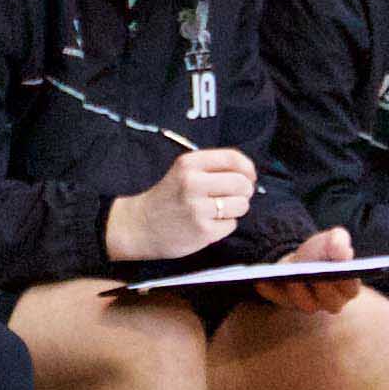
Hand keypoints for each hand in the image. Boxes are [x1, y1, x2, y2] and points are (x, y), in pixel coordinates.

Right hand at [103, 145, 253, 265]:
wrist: (139, 226)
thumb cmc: (168, 198)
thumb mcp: (183, 172)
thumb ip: (212, 169)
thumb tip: (249, 175)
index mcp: (189, 164)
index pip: (233, 158)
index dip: (247, 168)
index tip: (247, 177)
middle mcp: (193, 183)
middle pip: (242, 183)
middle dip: (244, 192)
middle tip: (232, 197)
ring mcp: (198, 209)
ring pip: (241, 205)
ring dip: (235, 210)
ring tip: (217, 212)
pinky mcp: (203, 231)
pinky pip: (231, 225)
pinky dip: (224, 226)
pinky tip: (207, 224)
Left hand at [255, 225, 358, 313]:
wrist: (299, 256)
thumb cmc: (322, 251)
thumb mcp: (333, 239)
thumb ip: (340, 242)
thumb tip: (343, 255)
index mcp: (347, 288)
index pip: (351, 289)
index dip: (346, 282)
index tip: (339, 272)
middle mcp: (330, 302)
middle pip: (329, 301)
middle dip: (321, 288)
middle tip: (313, 275)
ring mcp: (308, 305)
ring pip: (305, 304)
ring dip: (297, 291)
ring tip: (289, 277)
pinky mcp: (285, 302)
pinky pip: (278, 299)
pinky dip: (270, 291)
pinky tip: (262, 280)